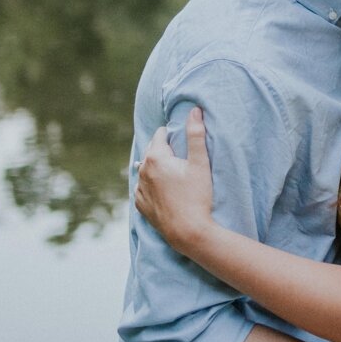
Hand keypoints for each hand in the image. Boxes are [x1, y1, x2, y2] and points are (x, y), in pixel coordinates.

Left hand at [135, 107, 217, 254]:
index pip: (160, 135)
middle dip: (162, 148)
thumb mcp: (201, 163)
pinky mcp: (140, 204)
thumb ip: (196, 135)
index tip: (181, 137)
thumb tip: (194, 110)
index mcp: (156, 158)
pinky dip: (151, 184)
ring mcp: (140, 189)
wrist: (188, 231)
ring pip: (145, 170)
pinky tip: (163, 189)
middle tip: (179, 153)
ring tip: (173, 172)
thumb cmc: (197, 196)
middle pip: (151, 151)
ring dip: (156, 167)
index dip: (171, 134)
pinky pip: (142, 188)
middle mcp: (142, 171)